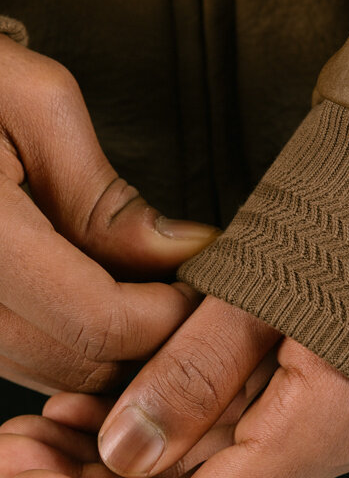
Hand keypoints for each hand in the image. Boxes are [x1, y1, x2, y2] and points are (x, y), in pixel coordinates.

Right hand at [0, 34, 217, 393]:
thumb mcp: (35, 105)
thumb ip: (105, 195)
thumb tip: (181, 252)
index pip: (97, 320)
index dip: (166, 318)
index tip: (201, 288)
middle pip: (77, 364)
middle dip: (149, 342)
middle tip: (188, 297)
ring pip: (49, 372)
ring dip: (112, 350)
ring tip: (146, 293)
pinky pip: (16, 358)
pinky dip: (68, 344)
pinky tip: (95, 298)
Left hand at [0, 297, 348, 477]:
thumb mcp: (258, 291)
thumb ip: (191, 376)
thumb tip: (120, 455)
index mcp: (319, 429)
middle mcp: (320, 445)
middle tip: (10, 453)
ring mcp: (312, 423)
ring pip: (196, 471)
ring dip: (112, 456)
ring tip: (37, 428)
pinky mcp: (301, 396)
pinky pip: (217, 432)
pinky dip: (153, 423)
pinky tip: (93, 405)